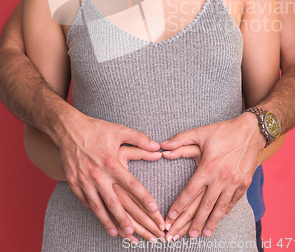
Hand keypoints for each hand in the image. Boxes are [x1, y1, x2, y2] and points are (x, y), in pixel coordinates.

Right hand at [57, 110, 163, 238]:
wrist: (68, 129)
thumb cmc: (96, 129)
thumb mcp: (119, 131)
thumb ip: (139, 139)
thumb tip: (157, 146)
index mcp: (111, 162)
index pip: (132, 184)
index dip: (144, 197)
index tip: (154, 209)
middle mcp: (98, 174)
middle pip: (114, 202)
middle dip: (125, 219)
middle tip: (135, 232)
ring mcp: (84, 180)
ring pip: (98, 206)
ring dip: (108, 221)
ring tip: (118, 233)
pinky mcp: (73, 182)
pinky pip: (85, 201)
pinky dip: (94, 212)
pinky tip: (101, 219)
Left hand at [160, 113, 264, 238]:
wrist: (251, 131)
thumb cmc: (224, 131)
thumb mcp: (200, 132)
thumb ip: (180, 140)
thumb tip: (162, 145)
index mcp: (208, 166)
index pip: (190, 191)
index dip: (179, 206)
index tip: (169, 218)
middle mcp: (220, 177)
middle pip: (204, 205)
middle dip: (192, 222)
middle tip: (183, 235)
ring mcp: (234, 182)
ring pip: (219, 208)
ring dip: (210, 223)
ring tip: (202, 234)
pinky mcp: (244, 184)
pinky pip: (232, 202)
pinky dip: (224, 213)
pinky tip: (218, 220)